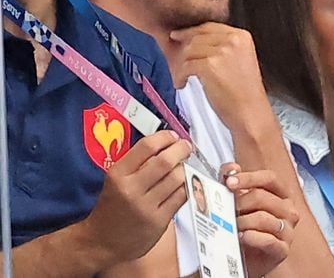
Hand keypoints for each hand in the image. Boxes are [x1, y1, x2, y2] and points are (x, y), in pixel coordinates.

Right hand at [80, 130, 191, 265]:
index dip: (165, 137)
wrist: (101, 243)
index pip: (147, 146)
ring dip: (184, 168)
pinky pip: (181, 197)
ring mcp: (146, 207)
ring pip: (177, 178)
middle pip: (165, 161)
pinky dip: (186, 186)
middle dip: (181, 149)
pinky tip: (183, 184)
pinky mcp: (158, 222)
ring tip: (183, 166)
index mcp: (118, 174)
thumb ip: (138, 161)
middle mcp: (131, 189)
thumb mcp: (116, 179)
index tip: (173, 136)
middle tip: (185, 146)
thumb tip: (166, 142)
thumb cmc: (112, 207)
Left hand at [169, 23, 271, 130]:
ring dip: (180, 65)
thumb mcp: (241, 60)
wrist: (250, 113)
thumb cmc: (245, 94)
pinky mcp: (210, 65)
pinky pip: (186, 65)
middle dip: (183, 49)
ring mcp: (222, 51)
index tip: (179, 36)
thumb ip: (224, 47)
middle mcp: (233, 40)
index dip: (191, 32)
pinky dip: (180, 76)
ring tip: (182, 77)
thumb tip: (196, 42)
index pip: (209, 27)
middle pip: (197, 37)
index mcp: (242, 36)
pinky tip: (183, 83)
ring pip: (189, 50)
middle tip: (176, 60)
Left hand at [222, 164, 299, 277]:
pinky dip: (251, 237)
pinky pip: (268, 240)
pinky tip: (241, 237)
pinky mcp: (282, 250)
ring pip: (263, 218)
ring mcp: (288, 230)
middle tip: (227, 209)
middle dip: (240, 202)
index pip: (269, 178)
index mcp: (281, 194)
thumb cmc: (244, 225)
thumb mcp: (237, 199)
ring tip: (232, 225)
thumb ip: (233, 179)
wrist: (246, 258)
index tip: (229, 182)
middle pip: (262, 197)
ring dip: (242, 221)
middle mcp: (288, 210)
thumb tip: (231, 168)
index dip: (249, 178)